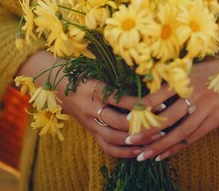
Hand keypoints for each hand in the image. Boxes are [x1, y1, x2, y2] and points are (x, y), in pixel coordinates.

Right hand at [18, 50, 153, 158]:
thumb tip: (149, 74)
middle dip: (142, 124)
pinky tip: (141, 150)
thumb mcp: (98, 67)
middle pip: (118, 122)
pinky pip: (107, 147)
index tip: (159, 101)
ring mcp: (89, 122)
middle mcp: (89, 108)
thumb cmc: (81, 70)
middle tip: (163, 122)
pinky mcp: (90, 131)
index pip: (121, 99)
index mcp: (93, 88)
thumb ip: (119, 73)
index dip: (140, 103)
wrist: (56, 82)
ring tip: (157, 137)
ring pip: (113, 138)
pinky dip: (125, 151)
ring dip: (136, 139)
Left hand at [126, 54, 218, 161]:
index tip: (126, 117)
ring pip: (179, 132)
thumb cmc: (209, 67)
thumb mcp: (189, 67)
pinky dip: (176, 147)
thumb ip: (170, 78)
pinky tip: (163, 155)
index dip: (142, 109)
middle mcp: (194, 94)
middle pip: (167, 117)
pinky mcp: (214, 120)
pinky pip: (192, 137)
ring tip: (143, 155)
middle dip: (147, 131)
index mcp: (184, 78)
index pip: (159, 96)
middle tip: (129, 140)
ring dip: (160, 145)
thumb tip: (145, 91)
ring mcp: (206, 109)